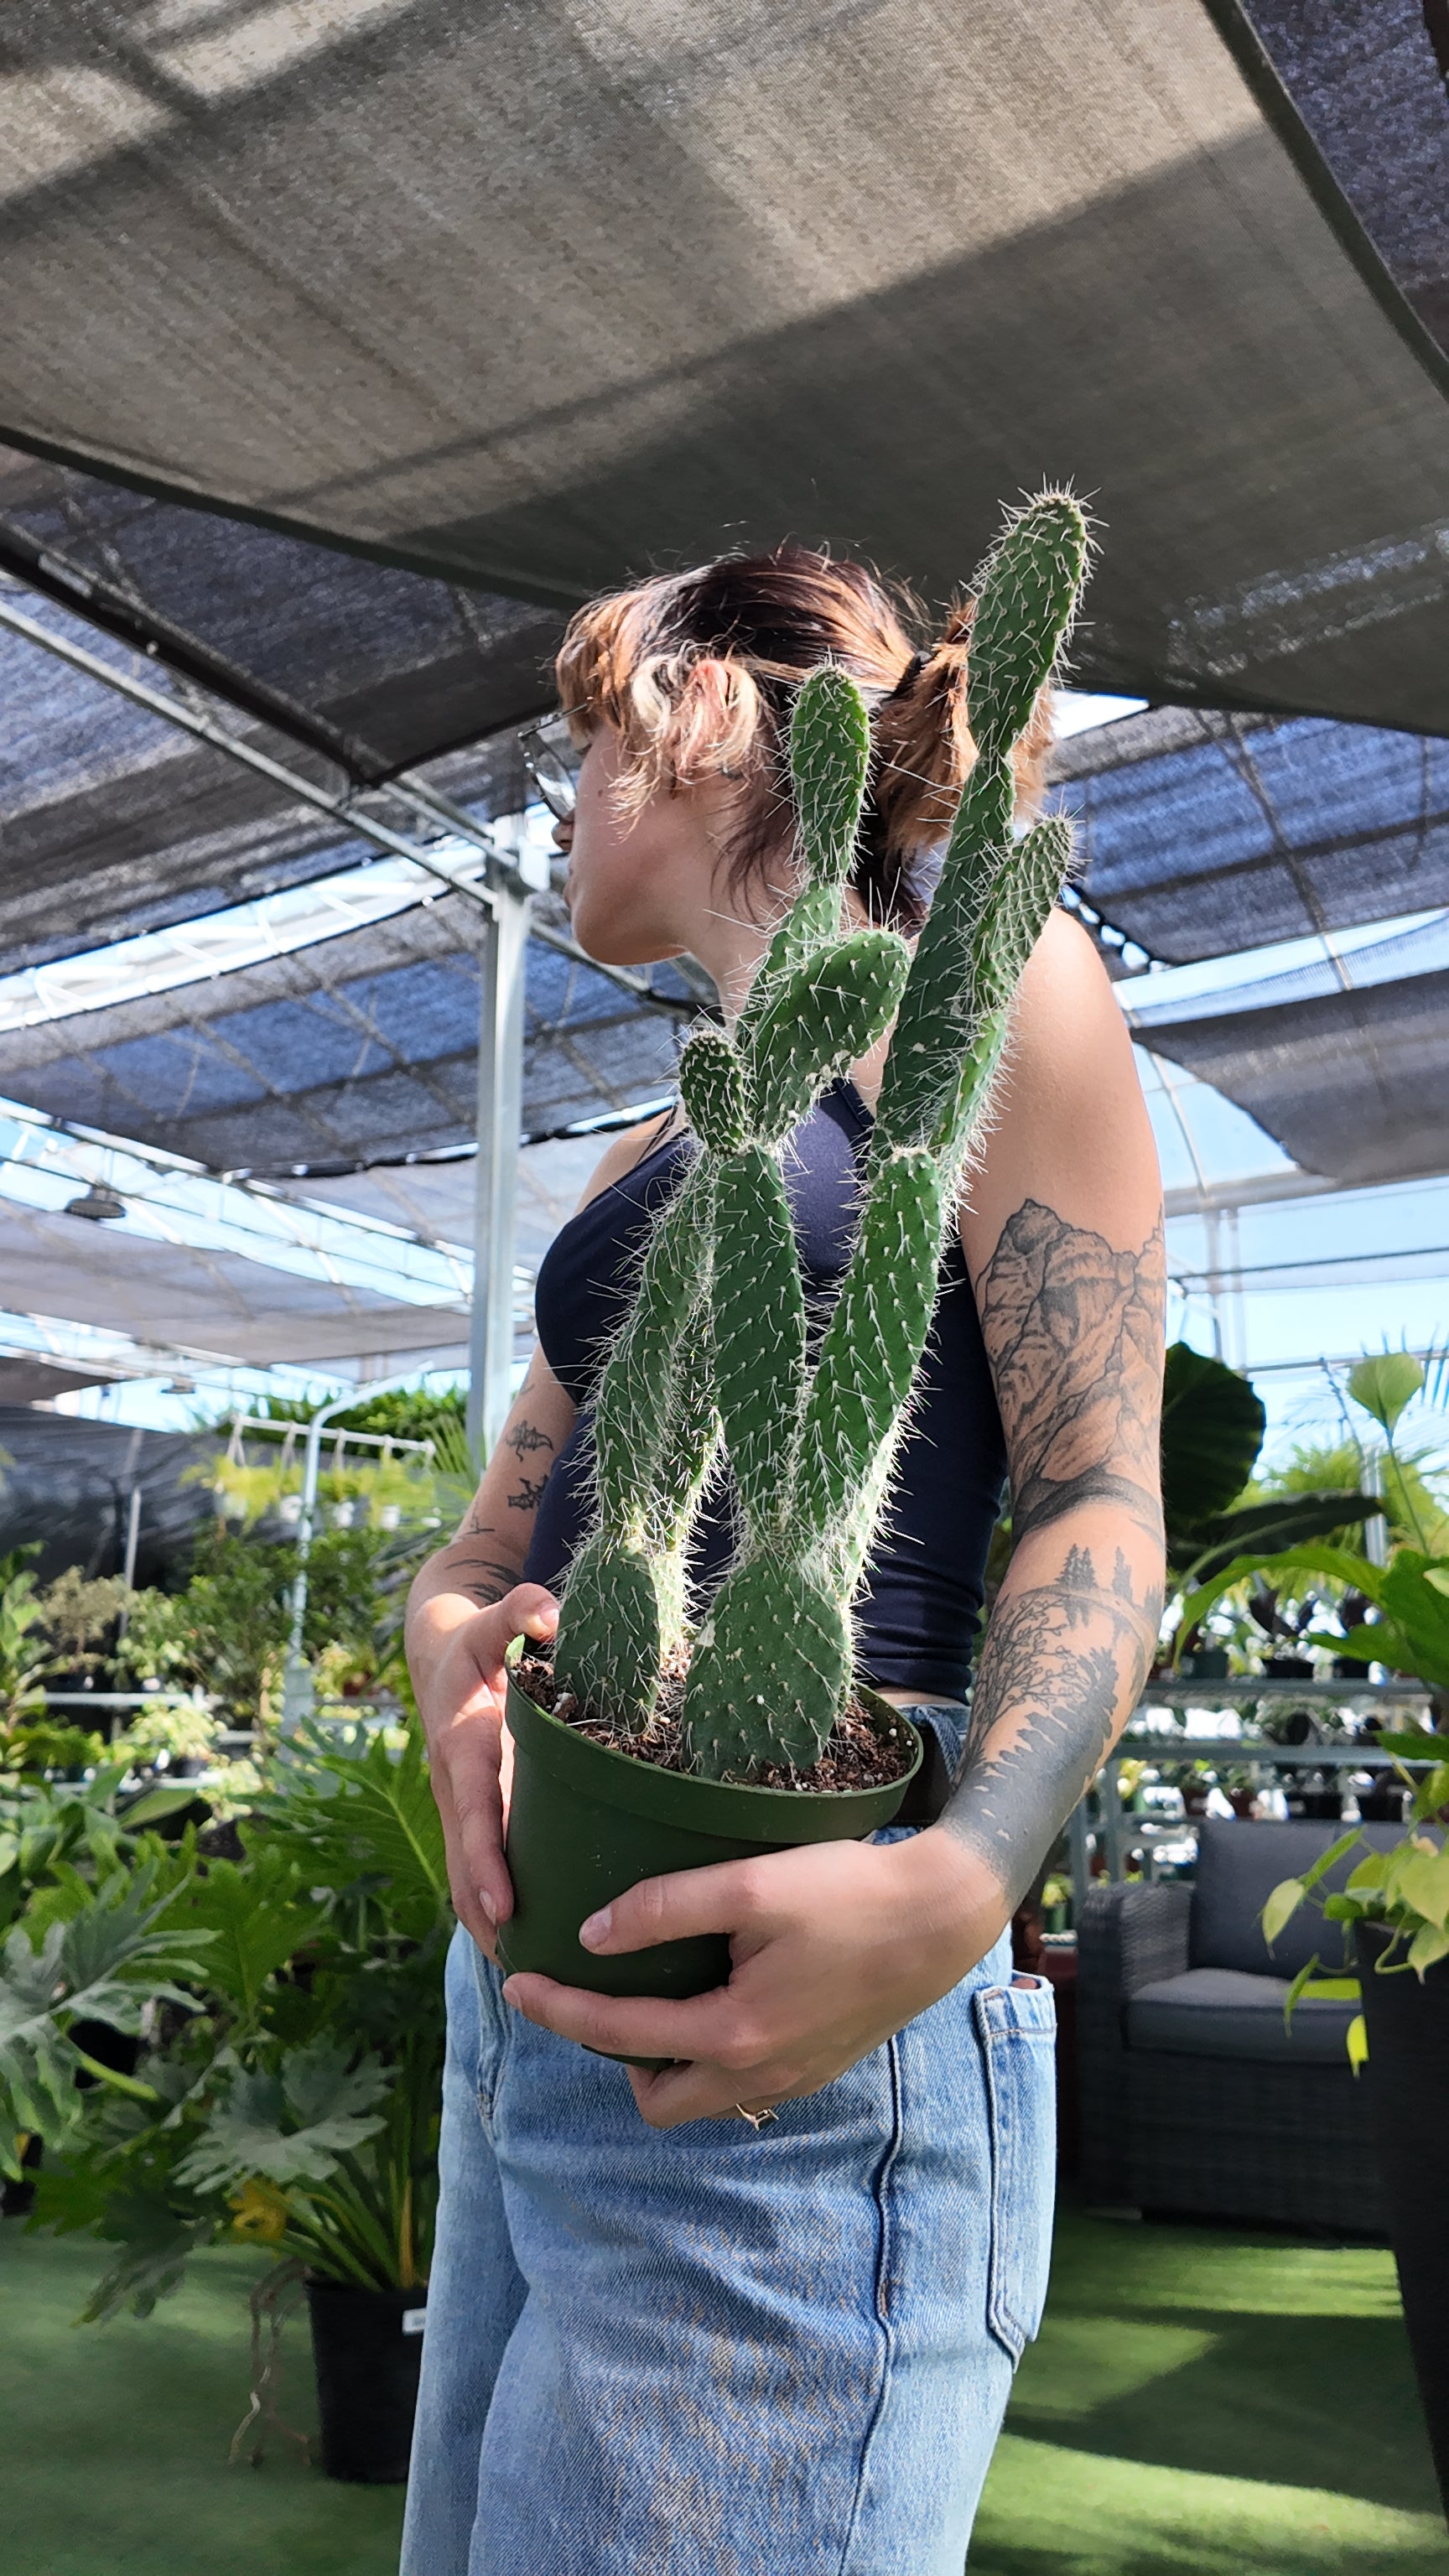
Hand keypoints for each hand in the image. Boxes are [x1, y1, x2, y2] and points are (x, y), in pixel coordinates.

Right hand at [410, 1584, 557, 1957]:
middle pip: (464, 1866)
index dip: (485, 1862)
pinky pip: (481, 1870)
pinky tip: (532, 1951)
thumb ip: (517, 1611)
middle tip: (525, 1972)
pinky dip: (496, 1911)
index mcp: (463, 1749)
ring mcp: (463, 1809)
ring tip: (532, 1980)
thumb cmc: (472, 1644)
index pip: (474, 1813)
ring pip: (468, 1879)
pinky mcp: (475, 1817)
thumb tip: (549, 1610)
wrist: (435, 1655)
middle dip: (487, 1919)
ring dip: (490, 1927)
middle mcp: (457, 1789)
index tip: (504, 1906)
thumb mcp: (490, 1622)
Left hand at [500, 1824, 1010, 2125]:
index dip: (558, 2009)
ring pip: (701, 2096)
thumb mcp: (750, 1885)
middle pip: (657, 2102)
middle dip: (615, 2057)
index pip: (619, 2034)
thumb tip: (592, 1934)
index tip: (515, 1984)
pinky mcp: (819, 2065)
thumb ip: (665, 1908)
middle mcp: (760, 2074)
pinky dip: (710, 2053)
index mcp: (733, 2035)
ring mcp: (794, 2077)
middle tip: (599, 1997)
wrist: (943, 1914)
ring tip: (655, 1995)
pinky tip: (715, 1995)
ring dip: (666, 2060)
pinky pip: (741, 2081)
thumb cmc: (848, 1891)